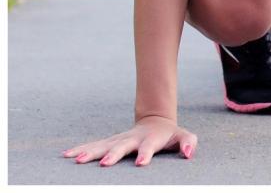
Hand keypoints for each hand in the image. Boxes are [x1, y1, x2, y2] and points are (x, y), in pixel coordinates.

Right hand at [61, 115, 197, 166]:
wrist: (156, 121)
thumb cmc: (170, 134)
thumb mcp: (184, 136)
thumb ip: (189, 143)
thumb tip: (189, 154)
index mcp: (150, 139)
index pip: (148, 147)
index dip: (145, 154)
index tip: (140, 163)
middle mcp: (132, 138)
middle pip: (121, 146)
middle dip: (112, 155)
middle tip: (103, 164)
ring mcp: (119, 139)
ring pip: (103, 145)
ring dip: (90, 152)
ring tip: (75, 160)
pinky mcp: (110, 142)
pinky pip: (94, 145)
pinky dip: (81, 149)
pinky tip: (67, 155)